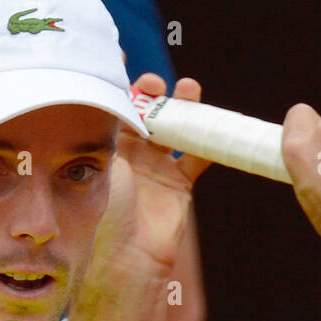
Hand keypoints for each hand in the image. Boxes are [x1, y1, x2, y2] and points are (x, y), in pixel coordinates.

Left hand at [93, 73, 212, 274]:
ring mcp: (156, 170)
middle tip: (155, 84)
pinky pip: (200, 156)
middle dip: (154, 93)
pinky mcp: (179, 185)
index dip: (123, 87)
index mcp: (103, 149)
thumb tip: (103, 78)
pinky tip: (220, 121)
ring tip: (189, 88)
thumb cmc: (104, 207)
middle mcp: (130, 157)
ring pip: (176, 129)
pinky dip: (212, 140)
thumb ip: (108, 119)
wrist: (124, 257)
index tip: (126, 63)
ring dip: (185, 107)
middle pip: (148, 114)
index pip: (115, 108)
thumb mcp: (100, 157)